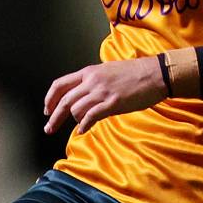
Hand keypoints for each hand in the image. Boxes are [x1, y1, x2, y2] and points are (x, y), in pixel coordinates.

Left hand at [43, 56, 167, 134]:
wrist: (155, 74)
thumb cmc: (135, 74)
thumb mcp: (108, 72)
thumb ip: (93, 83)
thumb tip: (84, 98)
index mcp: (89, 72)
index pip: (60, 84)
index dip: (50, 99)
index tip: (47, 110)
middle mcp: (92, 81)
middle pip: (64, 100)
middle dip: (54, 117)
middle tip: (49, 129)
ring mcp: (102, 92)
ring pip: (76, 109)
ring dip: (75, 120)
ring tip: (80, 125)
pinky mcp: (113, 102)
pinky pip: (91, 116)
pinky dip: (84, 125)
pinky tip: (83, 130)